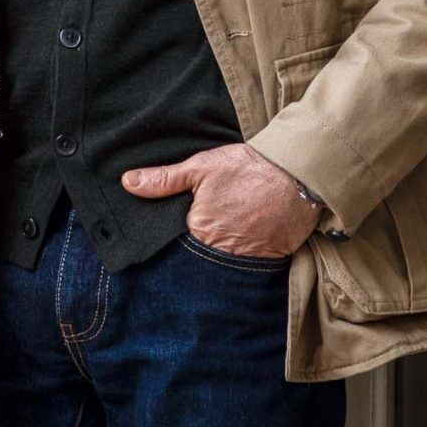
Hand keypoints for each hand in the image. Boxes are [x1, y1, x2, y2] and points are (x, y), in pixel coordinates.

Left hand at [120, 142, 318, 258]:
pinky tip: (252, 231)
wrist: (298, 174)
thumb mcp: (201, 167)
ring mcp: (247, 257)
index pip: (180, 236)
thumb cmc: (248, 168)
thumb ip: (164, 180)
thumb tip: (128, 183)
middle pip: (203, 248)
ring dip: (227, 245)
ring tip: (236, 224)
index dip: (184, 224)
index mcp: (199, 228)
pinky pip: (252, 260)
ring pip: (226, 256)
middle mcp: (220, 250)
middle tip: (220, 216)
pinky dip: (250, 249)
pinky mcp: (270, 258)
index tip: (194, 214)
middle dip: (205, 239)